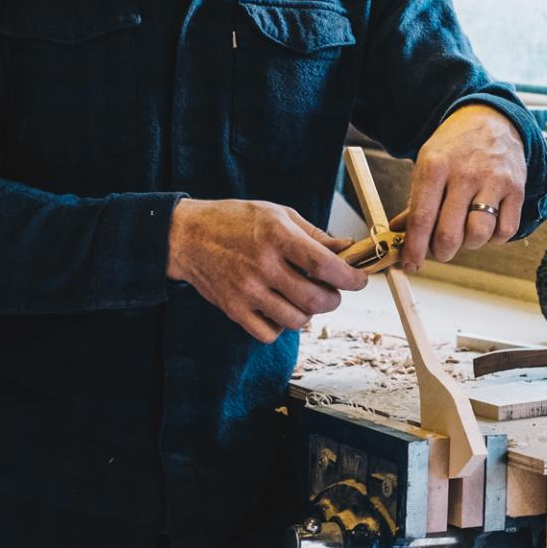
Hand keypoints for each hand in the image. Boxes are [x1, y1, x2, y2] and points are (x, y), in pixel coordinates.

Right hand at [167, 198, 368, 342]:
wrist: (187, 236)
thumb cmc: (236, 221)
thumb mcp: (278, 214)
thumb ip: (315, 234)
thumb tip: (348, 248)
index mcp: (277, 236)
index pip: (325, 265)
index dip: (350, 278)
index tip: (360, 280)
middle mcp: (263, 266)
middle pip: (315, 299)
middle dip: (333, 299)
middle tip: (330, 290)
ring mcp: (247, 291)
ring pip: (296, 320)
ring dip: (308, 313)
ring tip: (301, 296)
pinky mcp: (233, 310)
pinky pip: (269, 333)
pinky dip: (281, 326)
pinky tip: (278, 307)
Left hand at [396, 104, 526, 270]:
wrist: (490, 120)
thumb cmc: (454, 148)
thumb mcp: (427, 164)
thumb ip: (416, 202)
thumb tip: (399, 236)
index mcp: (436, 167)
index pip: (422, 218)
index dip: (414, 249)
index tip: (410, 265)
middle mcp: (465, 174)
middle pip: (450, 234)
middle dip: (441, 252)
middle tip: (440, 250)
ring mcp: (493, 181)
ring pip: (479, 235)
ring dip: (468, 244)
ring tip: (464, 232)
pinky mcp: (515, 189)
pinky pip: (506, 230)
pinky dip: (494, 237)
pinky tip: (486, 224)